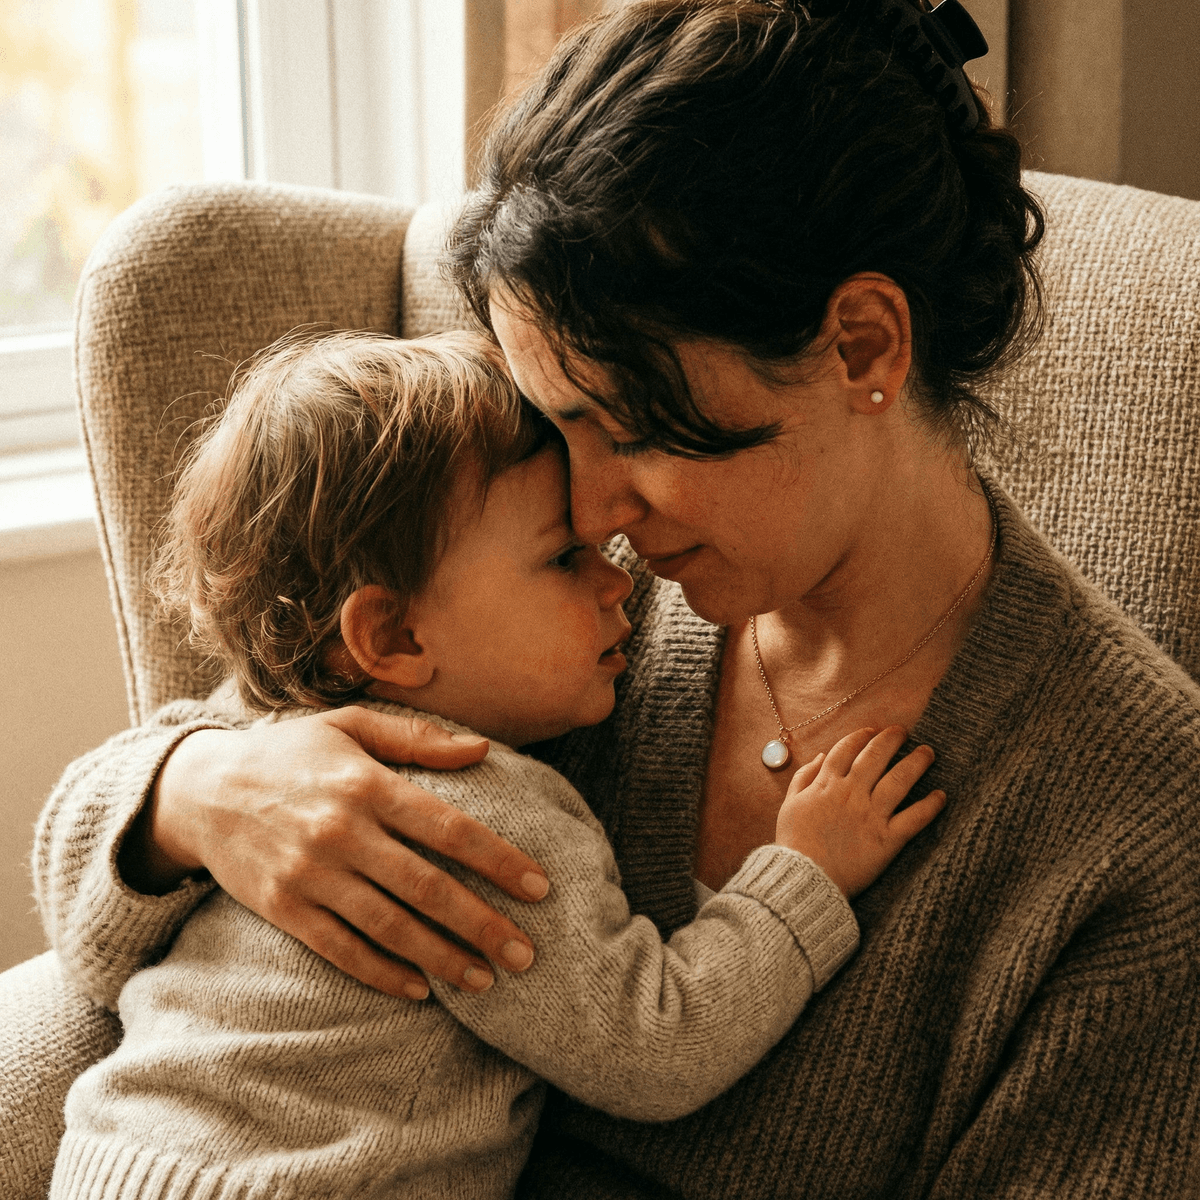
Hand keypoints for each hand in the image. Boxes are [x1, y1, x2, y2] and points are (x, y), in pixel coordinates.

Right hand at [121, 707, 549, 998]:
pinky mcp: (283, 908)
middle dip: (482, 924)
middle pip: (427, 887)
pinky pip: (340, 950)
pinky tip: (419, 990)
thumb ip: (418, 738)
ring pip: (388, 926)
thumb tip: (483, 749)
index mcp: (366, 784)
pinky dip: (381, 974)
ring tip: (485, 980)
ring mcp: (310, 875)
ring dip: (441, 958)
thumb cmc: (288, 753)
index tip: (539, 888)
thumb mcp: (349, 726)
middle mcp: (341, 831)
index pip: (449, 828)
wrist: (199, 790)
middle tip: (526, 955)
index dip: (499, 860)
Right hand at [774, 726, 944, 897]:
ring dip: (916, 763)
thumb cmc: (794, 844)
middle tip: (903, 732)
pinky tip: (941, 796)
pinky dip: (930, 806)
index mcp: (826, 785)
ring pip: (899, 780)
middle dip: (891, 739)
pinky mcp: (887, 840)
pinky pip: (914, 818)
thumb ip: (804, 777)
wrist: (804, 880)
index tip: (872, 730)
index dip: (861, 736)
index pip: (847, 749)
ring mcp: (871, 815)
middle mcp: (851, 794)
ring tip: (928, 752)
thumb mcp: (789, 805)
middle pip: (875, 756)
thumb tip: (821, 755)